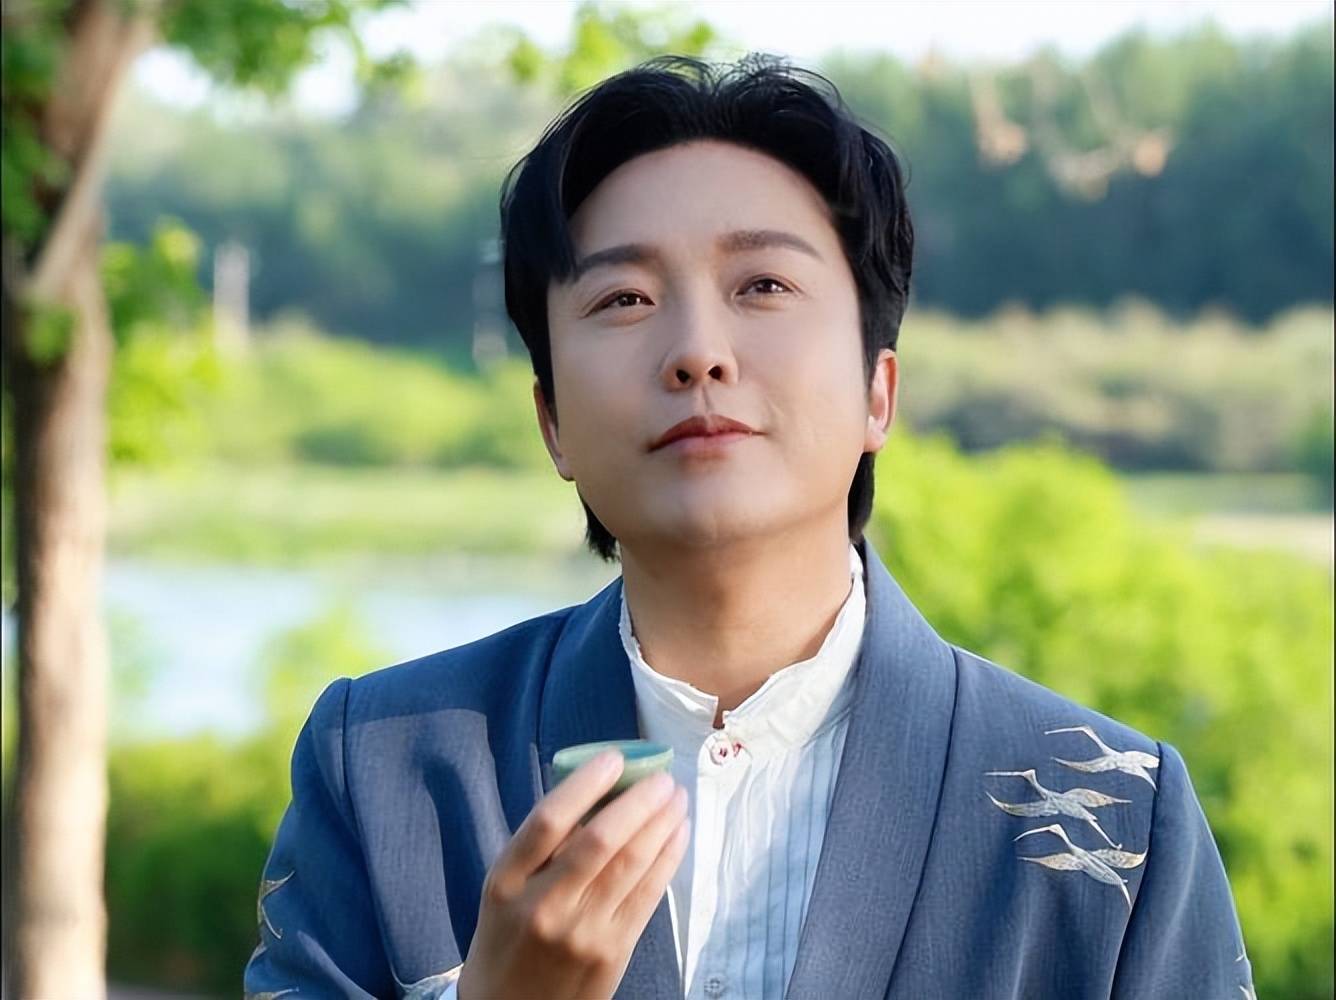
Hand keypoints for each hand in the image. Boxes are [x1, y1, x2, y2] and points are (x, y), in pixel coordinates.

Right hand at [455, 751, 689, 999]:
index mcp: (507, 881)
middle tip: (662, 777)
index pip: (548, 821)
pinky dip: (668, 857)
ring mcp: (581, 931)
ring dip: (661, 824)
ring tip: (677, 798)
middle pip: (599, 840)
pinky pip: (648, 894)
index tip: (614, 758)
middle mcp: (543, 906)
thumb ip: (544, 848)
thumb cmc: (510, 936)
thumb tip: (603, 794)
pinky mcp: (612, 951)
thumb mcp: (507, 889)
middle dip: (639, 802)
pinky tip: (678, 833)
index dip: (585, 785)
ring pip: (631, 864)